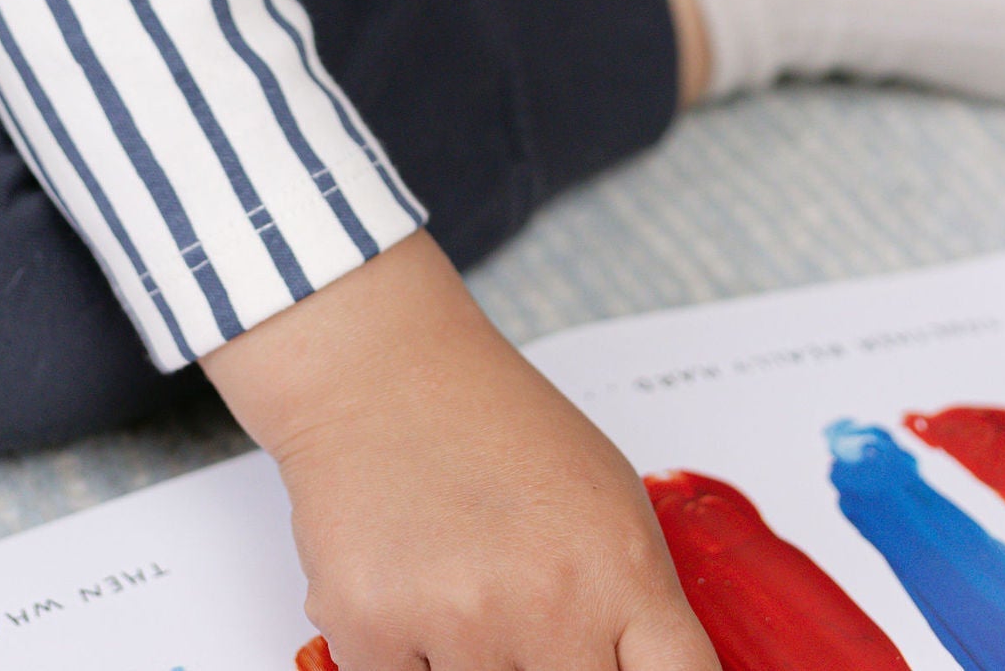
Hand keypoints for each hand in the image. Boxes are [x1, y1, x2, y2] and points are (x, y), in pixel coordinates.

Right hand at [204, 231, 719, 670]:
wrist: (378, 364)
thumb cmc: (489, 419)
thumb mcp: (604, 499)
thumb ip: (631, 603)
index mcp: (619, 565)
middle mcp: (548, 599)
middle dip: (557, 670)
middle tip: (532, 626)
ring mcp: (461, 621)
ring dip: (479, 665)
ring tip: (465, 597)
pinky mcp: (372, 632)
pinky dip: (411, 661)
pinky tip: (411, 593)